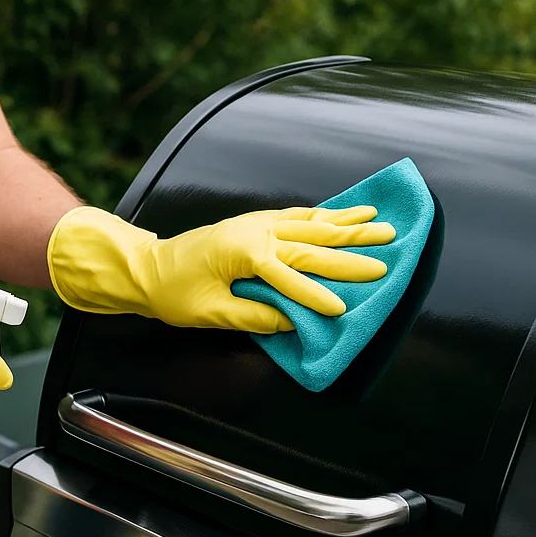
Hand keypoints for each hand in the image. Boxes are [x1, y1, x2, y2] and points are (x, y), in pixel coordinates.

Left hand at [46, 204, 395, 332]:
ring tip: (383, 223)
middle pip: (311, 244)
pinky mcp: (256, 223)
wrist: (148, 267)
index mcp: (242, 254)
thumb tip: (289, 323)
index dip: (316, 296)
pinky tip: (348, 213)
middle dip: (351, 252)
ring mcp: (257, 224)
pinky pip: (298, 217)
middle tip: (387, 257)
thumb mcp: (209, 313)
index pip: (289, 278)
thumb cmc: (173, 293)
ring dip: (348, 225)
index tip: (344, 309)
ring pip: (311, 224)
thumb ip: (251, 316)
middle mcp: (254, 233)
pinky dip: (326, 215)